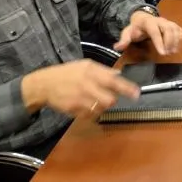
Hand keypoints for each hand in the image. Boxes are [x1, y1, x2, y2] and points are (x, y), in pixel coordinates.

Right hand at [21, 59, 138, 118]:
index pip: (114, 81)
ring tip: (95, 101)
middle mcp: (87, 85)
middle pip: (110, 100)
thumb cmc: (67, 73)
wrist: (44, 84)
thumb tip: (119, 74)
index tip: (136, 94)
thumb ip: (103, 70)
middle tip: (109, 97)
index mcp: (91, 71)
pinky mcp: (73, 109)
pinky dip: (91, 113)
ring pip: (100, 109)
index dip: (127, 88)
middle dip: (112, 100)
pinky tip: (86, 106)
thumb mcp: (85, 65)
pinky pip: (89, 115)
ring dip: (102, 107)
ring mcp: (80, 99)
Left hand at [114, 11, 181, 55]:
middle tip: (167, 54)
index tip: (162, 53)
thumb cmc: (135, 28)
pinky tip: (176, 48)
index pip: (155, 31)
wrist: (141, 18)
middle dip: (169, 42)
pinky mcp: (172, 25)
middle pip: (168, 29)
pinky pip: (179, 30)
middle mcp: (160, 20)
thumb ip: (124, 40)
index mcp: (148, 22)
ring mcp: (167, 22)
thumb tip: (118, 47)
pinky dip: (180, 39)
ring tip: (172, 52)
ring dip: (176, 41)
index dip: (159, 42)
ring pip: (175, 29)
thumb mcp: (127, 33)